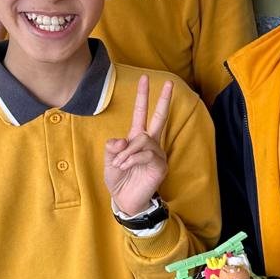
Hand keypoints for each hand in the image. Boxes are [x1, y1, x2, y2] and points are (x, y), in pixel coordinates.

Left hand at [105, 74, 172, 216]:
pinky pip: (146, 153)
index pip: (141, 113)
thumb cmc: (119, 180)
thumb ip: (113, 147)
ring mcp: (157, 153)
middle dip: (163, 99)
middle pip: (159, 117)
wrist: (125, 200)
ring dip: (127, 152)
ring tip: (120, 164)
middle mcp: (150, 143)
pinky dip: (132, 159)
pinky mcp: (160, 165)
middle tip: (169, 82)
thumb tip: (122, 140)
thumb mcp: (109, 161)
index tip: (145, 78)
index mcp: (136, 139)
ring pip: (143, 139)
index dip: (142, 96)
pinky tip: (126, 166)